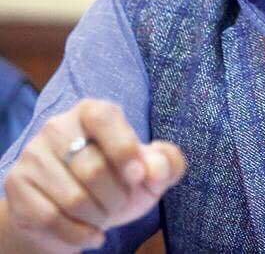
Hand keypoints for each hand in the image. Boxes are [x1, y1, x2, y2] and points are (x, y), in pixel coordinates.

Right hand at [1, 98, 185, 252]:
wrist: (72, 211)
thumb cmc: (117, 180)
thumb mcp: (148, 171)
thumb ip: (166, 162)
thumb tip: (156, 170)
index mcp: (92, 111)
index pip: (105, 119)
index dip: (125, 150)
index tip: (138, 177)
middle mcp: (58, 126)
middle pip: (92, 169)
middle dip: (117, 197)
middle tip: (120, 203)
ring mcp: (34, 155)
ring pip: (72, 198)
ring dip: (98, 217)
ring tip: (104, 216)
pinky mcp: (18, 186)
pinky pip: (50, 219)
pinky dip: (79, 234)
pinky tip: (91, 234)